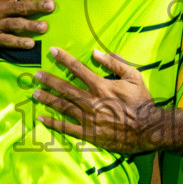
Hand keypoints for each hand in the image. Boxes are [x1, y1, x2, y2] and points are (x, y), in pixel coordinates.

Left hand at [33, 48, 158, 153]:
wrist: (148, 129)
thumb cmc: (142, 102)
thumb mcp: (134, 77)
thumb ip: (115, 63)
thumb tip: (96, 52)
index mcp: (100, 85)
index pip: (77, 68)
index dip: (63, 58)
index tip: (52, 51)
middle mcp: (90, 100)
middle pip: (64, 88)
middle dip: (48, 80)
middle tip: (36, 75)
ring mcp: (88, 118)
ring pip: (62, 106)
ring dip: (47, 99)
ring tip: (34, 93)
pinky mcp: (88, 133)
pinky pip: (66, 128)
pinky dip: (52, 123)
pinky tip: (41, 118)